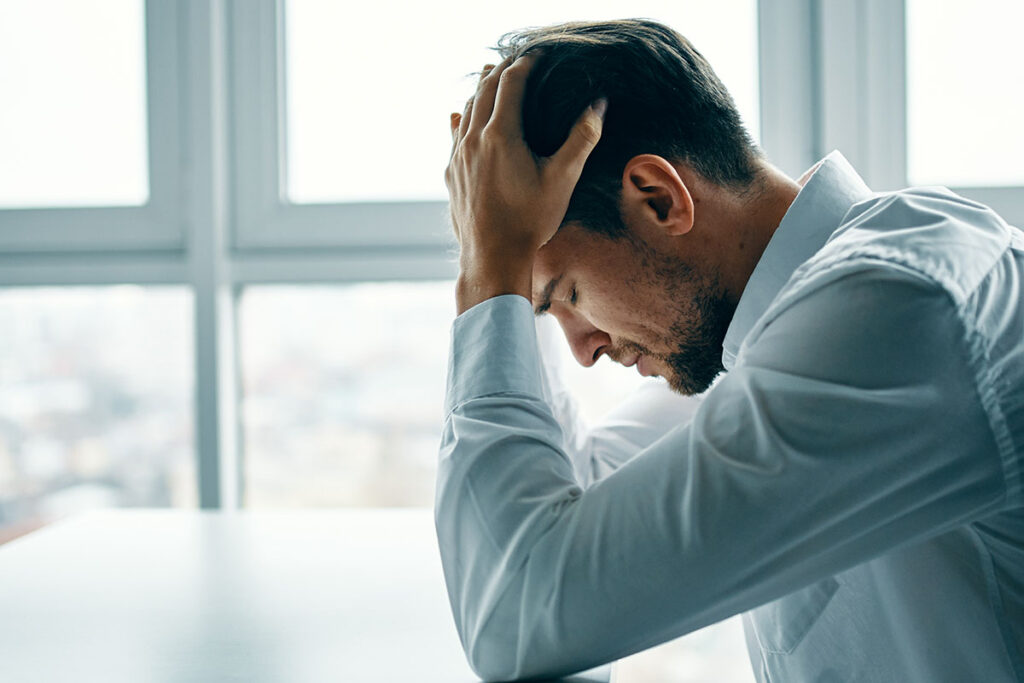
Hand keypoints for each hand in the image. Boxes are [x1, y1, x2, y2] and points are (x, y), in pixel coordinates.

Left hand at [446, 56, 605, 313]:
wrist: (492, 256)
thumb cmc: (530, 220)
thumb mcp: (563, 178)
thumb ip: (582, 138)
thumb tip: (599, 104)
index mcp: (501, 134)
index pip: (511, 83)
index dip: (526, 63)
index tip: (538, 54)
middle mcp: (473, 139)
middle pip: (485, 89)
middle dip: (502, 70)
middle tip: (517, 60)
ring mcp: (458, 156)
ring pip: (466, 109)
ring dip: (480, 90)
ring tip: (490, 76)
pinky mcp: (451, 173)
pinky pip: (454, 134)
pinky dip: (461, 117)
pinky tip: (457, 115)